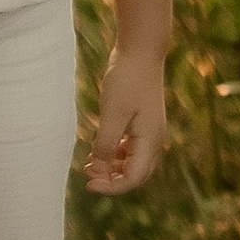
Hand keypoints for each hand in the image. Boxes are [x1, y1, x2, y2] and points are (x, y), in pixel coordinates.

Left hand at [84, 44, 166, 196]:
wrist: (140, 52)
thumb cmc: (127, 80)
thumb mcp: (112, 114)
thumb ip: (105, 145)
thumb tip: (97, 170)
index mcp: (149, 141)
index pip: (133, 178)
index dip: (111, 187)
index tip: (88, 184)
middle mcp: (153, 140)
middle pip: (134, 174)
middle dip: (111, 180)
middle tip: (86, 175)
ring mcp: (148, 131)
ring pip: (131, 162)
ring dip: (111, 168)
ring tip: (88, 165)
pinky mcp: (141, 122)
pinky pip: (128, 148)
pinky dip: (113, 154)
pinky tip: (97, 150)